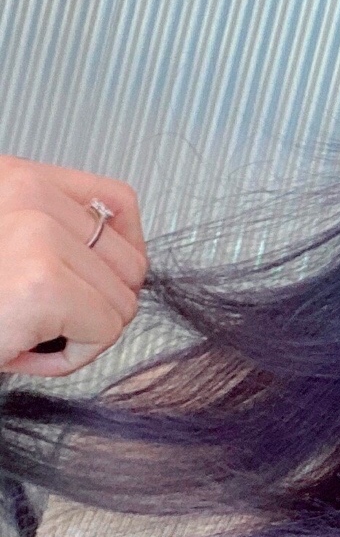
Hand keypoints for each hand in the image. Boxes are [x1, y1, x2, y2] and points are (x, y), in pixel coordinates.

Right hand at [0, 157, 147, 376]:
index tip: (92, 284)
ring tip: (21, 333)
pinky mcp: (44, 284)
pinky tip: (20, 350)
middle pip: (131, 260)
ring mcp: (37, 235)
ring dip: (79, 334)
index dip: (120, 254)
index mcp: (14, 179)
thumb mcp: (5, 245)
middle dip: (94, 304)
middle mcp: (27, 195)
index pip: (117, 202)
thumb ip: (52, 235)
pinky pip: (106, 331)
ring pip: (123, 301)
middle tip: (39, 320)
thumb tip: (126, 264)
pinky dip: (71, 358)